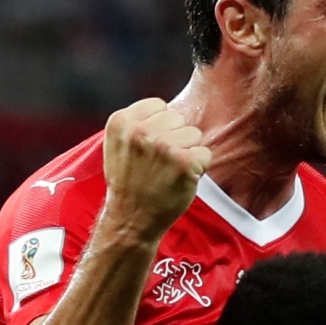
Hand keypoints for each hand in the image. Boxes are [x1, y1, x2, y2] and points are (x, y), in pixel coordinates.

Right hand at [101, 98, 209, 239]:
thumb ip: (138, 123)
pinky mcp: (184, 162)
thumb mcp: (119, 144)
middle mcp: (141, 131)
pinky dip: (199, 167)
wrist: (132, 218)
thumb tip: (168, 108)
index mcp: (121, 121)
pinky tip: (182, 179)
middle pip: (179, 118)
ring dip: (188, 152)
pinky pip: (206, 153)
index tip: (152, 147)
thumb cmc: (129, 182)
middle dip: (175, 138)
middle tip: (161, 163)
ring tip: (170, 171)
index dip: (161, 127)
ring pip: (194, 134)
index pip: (159, 106)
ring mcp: (163, 146)